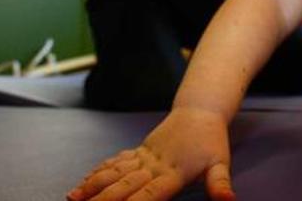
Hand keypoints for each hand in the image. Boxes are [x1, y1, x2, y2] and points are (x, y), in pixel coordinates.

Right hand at [66, 107, 235, 200]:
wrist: (200, 111)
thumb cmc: (212, 141)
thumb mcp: (220, 164)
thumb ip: (220, 184)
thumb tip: (229, 200)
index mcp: (172, 174)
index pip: (148, 195)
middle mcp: (153, 166)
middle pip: (123, 186)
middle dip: (102, 200)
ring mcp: (143, 157)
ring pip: (113, 173)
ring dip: (92, 185)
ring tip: (72, 197)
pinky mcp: (138, 152)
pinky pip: (114, 163)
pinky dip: (96, 173)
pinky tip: (83, 183)